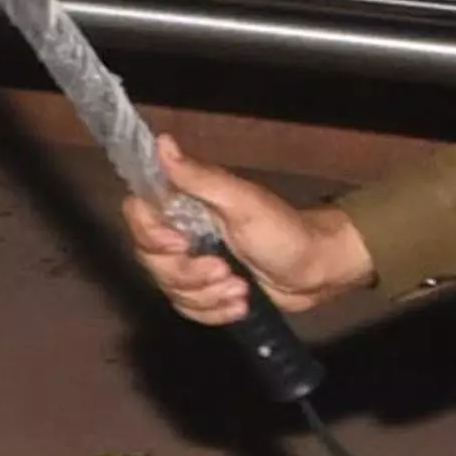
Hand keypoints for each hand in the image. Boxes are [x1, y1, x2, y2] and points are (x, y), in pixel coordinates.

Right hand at [122, 132, 370, 321]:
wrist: (317, 270)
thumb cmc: (285, 231)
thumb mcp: (243, 202)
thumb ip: (199, 178)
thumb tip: (162, 143)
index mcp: (186, 205)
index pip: (139, 215)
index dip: (152, 235)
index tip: (181, 244)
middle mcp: (182, 234)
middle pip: (151, 260)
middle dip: (189, 275)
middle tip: (226, 272)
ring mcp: (192, 265)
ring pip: (170, 290)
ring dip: (208, 296)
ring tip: (241, 290)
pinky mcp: (205, 292)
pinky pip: (189, 310)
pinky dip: (215, 312)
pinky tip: (240, 305)